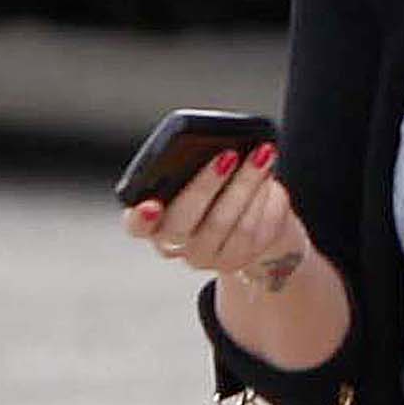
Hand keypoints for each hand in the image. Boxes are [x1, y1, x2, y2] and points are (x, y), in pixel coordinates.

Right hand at [127, 145, 317, 293]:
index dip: (140, 218)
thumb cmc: (214, 185)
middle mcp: (172, 244)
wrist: (248, 215)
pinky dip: (260, 198)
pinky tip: (267, 176)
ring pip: (222, 223)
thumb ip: (192, 164)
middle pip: (183, 222)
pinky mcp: (234, 260)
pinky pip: (249, 231)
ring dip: (244, 184)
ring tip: (260, 154)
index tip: (150, 205)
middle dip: (206, 185)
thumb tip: (218, 145)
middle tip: (227, 155)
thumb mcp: (197, 172)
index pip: (136, 225)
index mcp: (150, 220)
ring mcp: (202, 257)